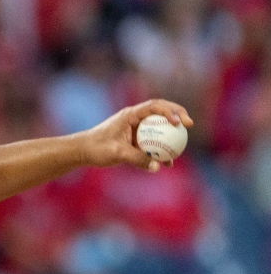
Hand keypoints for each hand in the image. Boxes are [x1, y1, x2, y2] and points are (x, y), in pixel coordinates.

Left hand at [79, 98, 193, 171]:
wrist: (83, 152)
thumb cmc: (96, 148)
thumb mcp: (116, 153)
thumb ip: (137, 158)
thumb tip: (157, 167)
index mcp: (130, 115)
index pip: (154, 106)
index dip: (170, 111)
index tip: (179, 122)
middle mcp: (135, 118)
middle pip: (161, 112)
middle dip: (178, 115)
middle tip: (190, 125)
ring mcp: (136, 129)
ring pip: (159, 128)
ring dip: (171, 134)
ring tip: (183, 145)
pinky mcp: (135, 140)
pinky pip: (152, 142)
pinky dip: (160, 150)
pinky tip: (167, 163)